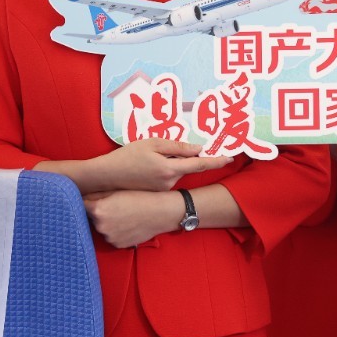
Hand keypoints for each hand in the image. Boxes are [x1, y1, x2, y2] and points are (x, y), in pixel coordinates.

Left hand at [82, 190, 182, 247]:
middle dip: (98, 213)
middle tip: (113, 206)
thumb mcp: (116, 190)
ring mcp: (109, 237)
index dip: (87, 201)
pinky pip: (112, 237)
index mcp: (97, 210)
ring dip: (107, 223)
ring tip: (123, 215)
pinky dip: (116, 232)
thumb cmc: (140, 197)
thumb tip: (81, 195)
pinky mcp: (118, 245)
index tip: (91, 199)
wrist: (160, 212)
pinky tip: (127, 224)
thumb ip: (96, 194)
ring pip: (102, 229)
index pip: (81, 205)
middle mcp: (100, 226)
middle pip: (91, 218)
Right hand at [92, 138, 231, 192]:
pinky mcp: (157, 192)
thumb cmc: (127, 156)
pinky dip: (161, 169)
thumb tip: (198, 149)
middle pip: (185, 166)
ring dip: (168, 162)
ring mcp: (163, 189)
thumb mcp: (152, 144)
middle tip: (158, 150)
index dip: (216, 160)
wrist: (107, 176)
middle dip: (180, 157)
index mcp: (170, 169)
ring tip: (144, 158)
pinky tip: (143, 166)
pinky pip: (166, 177)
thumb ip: (177, 146)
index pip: (200, 164)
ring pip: (174, 171)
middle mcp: (170, 182)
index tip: (230, 158)